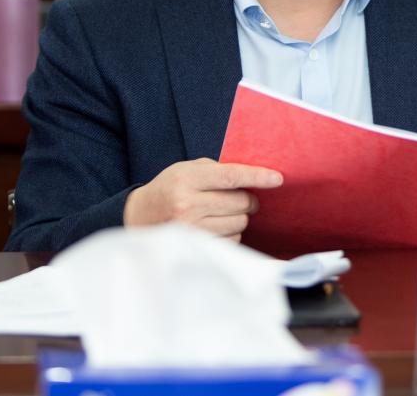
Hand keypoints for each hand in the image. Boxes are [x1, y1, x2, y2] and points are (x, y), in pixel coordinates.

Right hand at [123, 158, 282, 240]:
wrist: (139, 216)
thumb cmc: (169, 188)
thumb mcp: (186, 169)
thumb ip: (217, 170)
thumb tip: (253, 178)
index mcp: (187, 179)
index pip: (231, 176)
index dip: (257, 177)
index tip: (277, 179)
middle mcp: (188, 204)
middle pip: (240, 202)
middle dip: (248, 200)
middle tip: (242, 198)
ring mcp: (191, 229)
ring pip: (239, 223)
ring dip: (239, 217)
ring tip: (223, 212)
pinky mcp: (195, 247)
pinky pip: (232, 241)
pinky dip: (231, 233)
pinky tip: (217, 227)